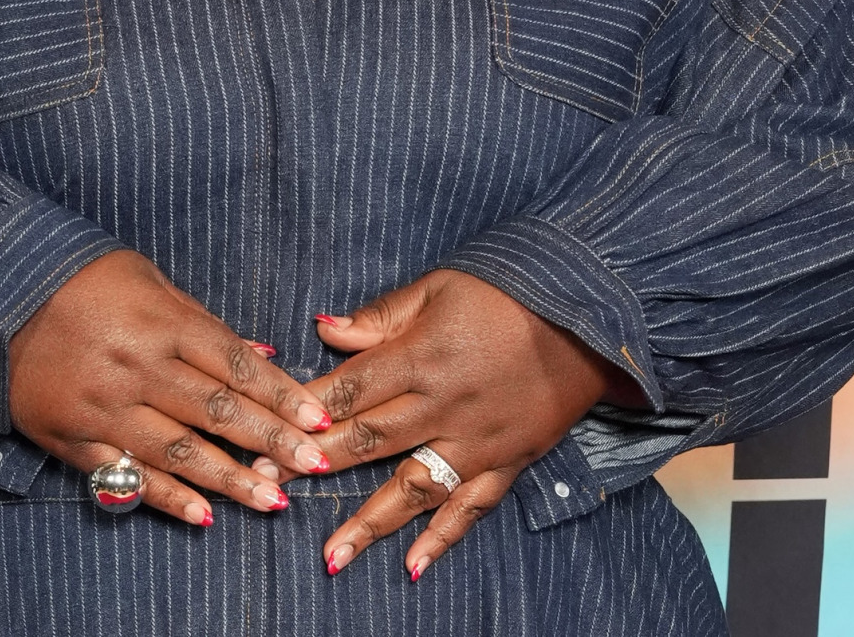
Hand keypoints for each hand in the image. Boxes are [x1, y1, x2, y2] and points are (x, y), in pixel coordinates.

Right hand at [9, 249, 336, 526]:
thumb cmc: (86, 281)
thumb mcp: (150, 281)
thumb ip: (204, 323)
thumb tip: (263, 357)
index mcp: (161, 322)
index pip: (236, 364)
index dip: (282, 395)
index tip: (318, 420)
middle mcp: (137, 366)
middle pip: (217, 410)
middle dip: (272, 441)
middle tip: (314, 465)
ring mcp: (104, 405)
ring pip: (178, 450)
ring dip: (230, 479)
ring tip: (272, 501)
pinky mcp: (74, 435)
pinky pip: (127, 472)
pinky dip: (167, 496)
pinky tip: (204, 515)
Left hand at [298, 270, 637, 579]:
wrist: (587, 315)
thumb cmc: (505, 292)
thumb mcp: (438, 286)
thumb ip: (380, 315)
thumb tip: (323, 328)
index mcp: (422, 356)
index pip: (350, 390)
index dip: (305, 414)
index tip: (266, 434)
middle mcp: (445, 405)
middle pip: (369, 442)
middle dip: (317, 465)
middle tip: (270, 487)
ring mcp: (477, 439)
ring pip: (415, 487)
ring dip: (370, 523)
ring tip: (331, 556)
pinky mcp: (509, 460)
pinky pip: (472, 505)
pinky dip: (443, 538)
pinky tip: (413, 566)